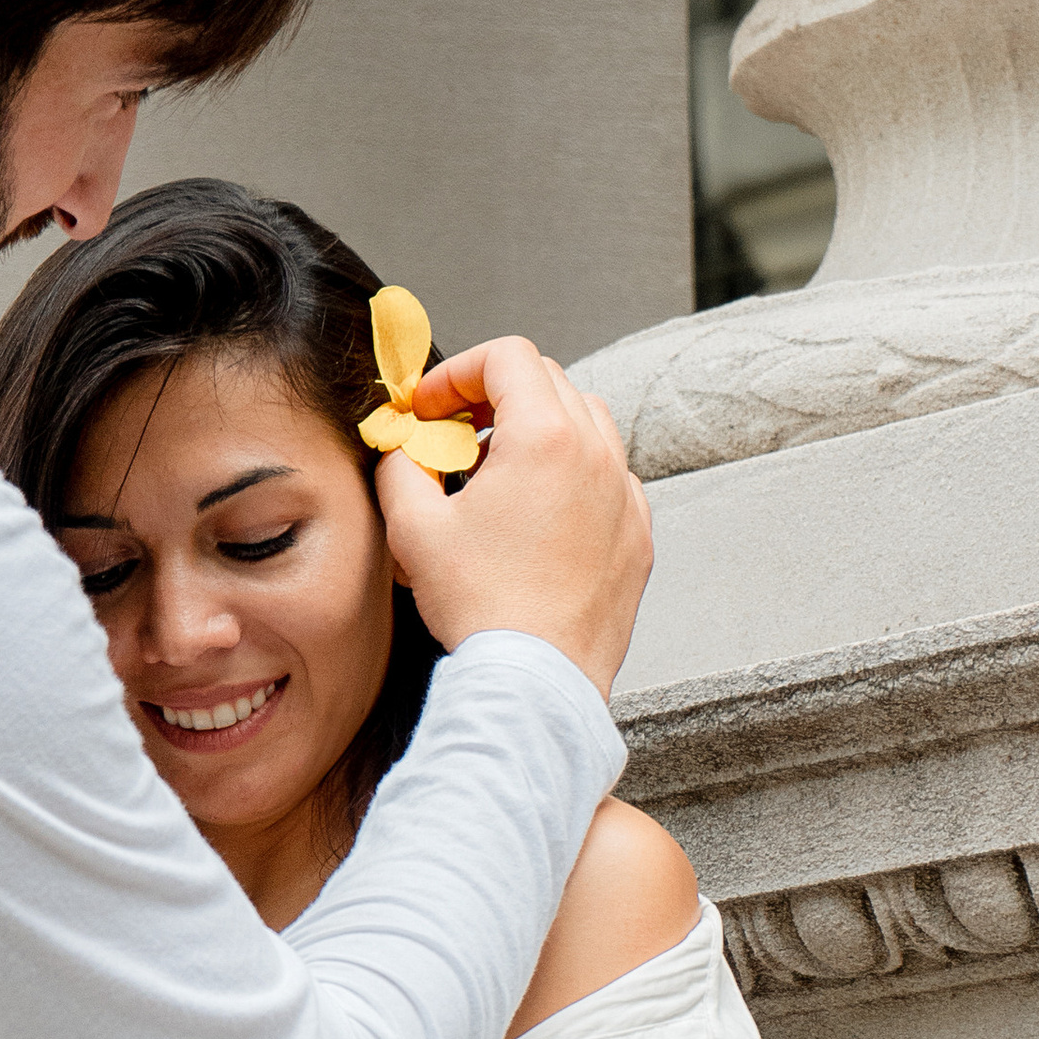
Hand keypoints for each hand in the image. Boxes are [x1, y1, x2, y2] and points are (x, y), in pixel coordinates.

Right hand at [372, 335, 652, 697]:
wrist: (534, 681)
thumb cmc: (482, 610)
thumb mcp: (413, 527)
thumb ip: (400, 466)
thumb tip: (402, 450)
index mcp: (545, 437)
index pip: (508, 357)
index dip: (458, 372)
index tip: (433, 407)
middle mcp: (597, 455)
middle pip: (550, 380)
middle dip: (496, 395)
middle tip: (458, 433)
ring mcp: (626, 495)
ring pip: (589, 423)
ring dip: (541, 428)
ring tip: (500, 472)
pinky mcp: (638, 535)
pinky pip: (610, 477)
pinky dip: (574, 475)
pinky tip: (539, 514)